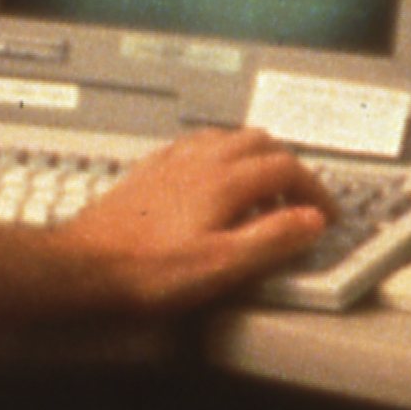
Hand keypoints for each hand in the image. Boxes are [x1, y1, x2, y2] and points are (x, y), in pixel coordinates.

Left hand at [59, 126, 340, 312]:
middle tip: (300, 200)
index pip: (287, 168)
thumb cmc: (147, 271)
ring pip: (227, 138)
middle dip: (290, 167)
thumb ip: (273, 239)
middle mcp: (200, 161)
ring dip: (256, 157)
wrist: (85, 268)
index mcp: (224, 181)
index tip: (325, 214)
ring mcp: (172, 163)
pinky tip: (212, 178)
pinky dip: (219, 155)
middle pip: (261, 142)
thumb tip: (311, 221)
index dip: (315, 190)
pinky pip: (195, 146)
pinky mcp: (150, 172)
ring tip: (263, 189)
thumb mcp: (223, 265)